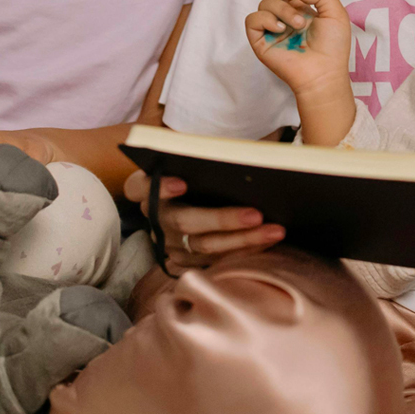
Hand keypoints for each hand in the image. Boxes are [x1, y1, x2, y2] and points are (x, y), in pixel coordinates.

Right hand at [123, 170, 284, 273]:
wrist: (190, 191)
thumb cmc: (195, 166)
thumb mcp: (192, 156)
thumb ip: (205, 154)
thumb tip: (246, 153)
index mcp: (145, 186)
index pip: (139, 187)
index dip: (160, 186)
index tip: (182, 183)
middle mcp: (154, 217)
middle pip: (183, 221)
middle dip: (222, 219)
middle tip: (256, 214)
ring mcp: (168, 243)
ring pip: (204, 246)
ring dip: (243, 239)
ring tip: (275, 230)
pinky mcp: (186, 261)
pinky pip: (216, 260)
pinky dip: (245, 250)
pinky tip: (269, 240)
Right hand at [246, 0, 351, 101]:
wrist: (325, 72)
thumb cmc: (333, 47)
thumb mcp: (335, 12)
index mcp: (300, 9)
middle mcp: (284, 17)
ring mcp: (271, 29)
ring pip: (264, 4)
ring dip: (283, 9)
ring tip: (299, 25)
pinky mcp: (261, 42)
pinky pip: (252, 21)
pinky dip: (265, 19)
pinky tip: (281, 29)